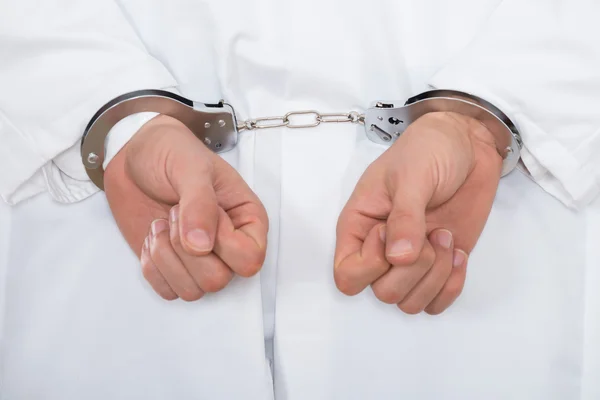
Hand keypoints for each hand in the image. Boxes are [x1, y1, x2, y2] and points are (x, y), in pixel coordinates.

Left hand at [104, 115, 267, 300]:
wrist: (133, 158)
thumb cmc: (170, 153)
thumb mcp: (190, 167)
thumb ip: (200, 203)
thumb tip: (202, 245)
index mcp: (247, 220)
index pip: (250, 259)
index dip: (223, 243)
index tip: (206, 212)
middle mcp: (228, 246)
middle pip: (218, 280)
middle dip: (186, 249)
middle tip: (176, 213)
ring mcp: (200, 260)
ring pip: (192, 290)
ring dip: (167, 257)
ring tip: (163, 224)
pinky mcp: (173, 268)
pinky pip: (167, 291)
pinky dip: (153, 266)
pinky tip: (153, 238)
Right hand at [334, 112, 501, 313]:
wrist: (468, 145)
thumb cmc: (428, 150)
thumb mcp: (411, 175)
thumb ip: (404, 216)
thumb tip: (398, 258)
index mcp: (359, 226)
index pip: (347, 275)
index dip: (371, 264)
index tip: (390, 230)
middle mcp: (380, 250)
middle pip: (383, 293)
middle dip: (413, 269)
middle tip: (430, 231)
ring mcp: (410, 261)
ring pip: (410, 303)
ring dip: (435, 276)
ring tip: (445, 238)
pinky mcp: (438, 266)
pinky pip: (437, 303)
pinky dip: (451, 286)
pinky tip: (458, 255)